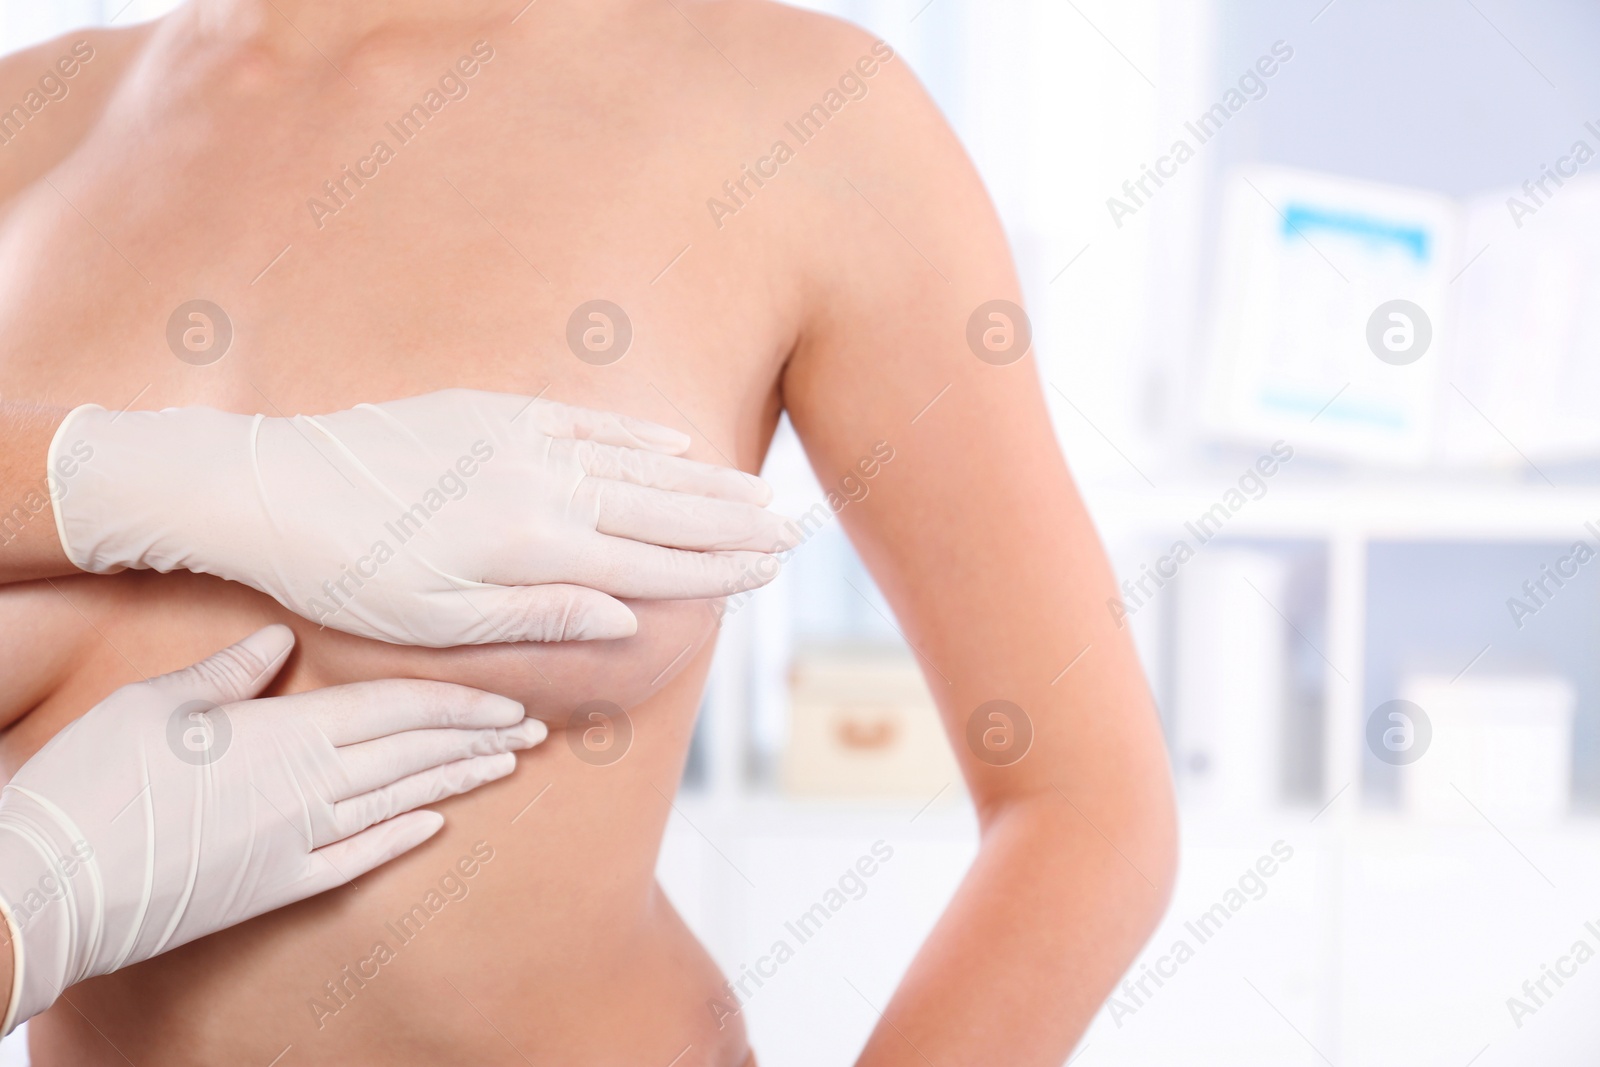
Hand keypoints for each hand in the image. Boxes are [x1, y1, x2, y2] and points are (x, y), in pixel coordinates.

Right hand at [0, 625, 543, 1030]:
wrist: (54, 887)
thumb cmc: (96, 782)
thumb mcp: (158, 705)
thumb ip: (231, 673)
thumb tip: (281, 643)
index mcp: (288, 734)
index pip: (400, 709)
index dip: (461, 703)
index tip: (510, 700)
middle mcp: (309, 789)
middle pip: (414, 753)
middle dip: (479, 739)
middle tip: (534, 731)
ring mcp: (298, 843)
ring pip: (399, 802)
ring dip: (457, 781)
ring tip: (505, 766)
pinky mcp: (277, 888)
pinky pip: (357, 859)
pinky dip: (400, 837)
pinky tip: (436, 823)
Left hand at [48, 389, 795, 644]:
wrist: (274, 487)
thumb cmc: (351, 573)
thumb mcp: (439, 621)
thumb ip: (541, 613)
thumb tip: (625, 612)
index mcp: (534, 547)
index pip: (650, 560)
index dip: (716, 568)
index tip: (770, 571)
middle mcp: (544, 486)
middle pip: (663, 508)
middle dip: (733, 523)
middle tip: (791, 532)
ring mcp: (524, 442)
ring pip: (638, 465)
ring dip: (704, 482)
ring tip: (758, 492)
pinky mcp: (497, 413)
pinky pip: (589, 423)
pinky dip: (640, 436)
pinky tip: (679, 445)